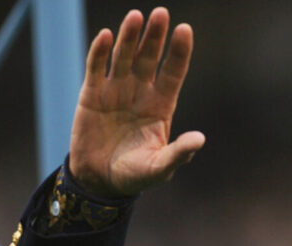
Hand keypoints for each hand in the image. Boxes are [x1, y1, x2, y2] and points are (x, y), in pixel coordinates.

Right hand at [69, 7, 204, 197]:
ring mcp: (116, 90)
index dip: (179, 52)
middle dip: (155, 36)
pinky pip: (97, 68)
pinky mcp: (92, 94)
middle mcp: (140, 92)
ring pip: (124, 56)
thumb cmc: (135, 175)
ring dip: (129, 37)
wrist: (100, 181)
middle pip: (149, 58)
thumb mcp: (160, 167)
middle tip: (161, 13)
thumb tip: (199, 139)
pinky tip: (107, 36)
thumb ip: (178, 153)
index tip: (185, 29)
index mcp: (161, 106)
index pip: (173, 72)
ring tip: (136, 16)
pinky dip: (100, 52)